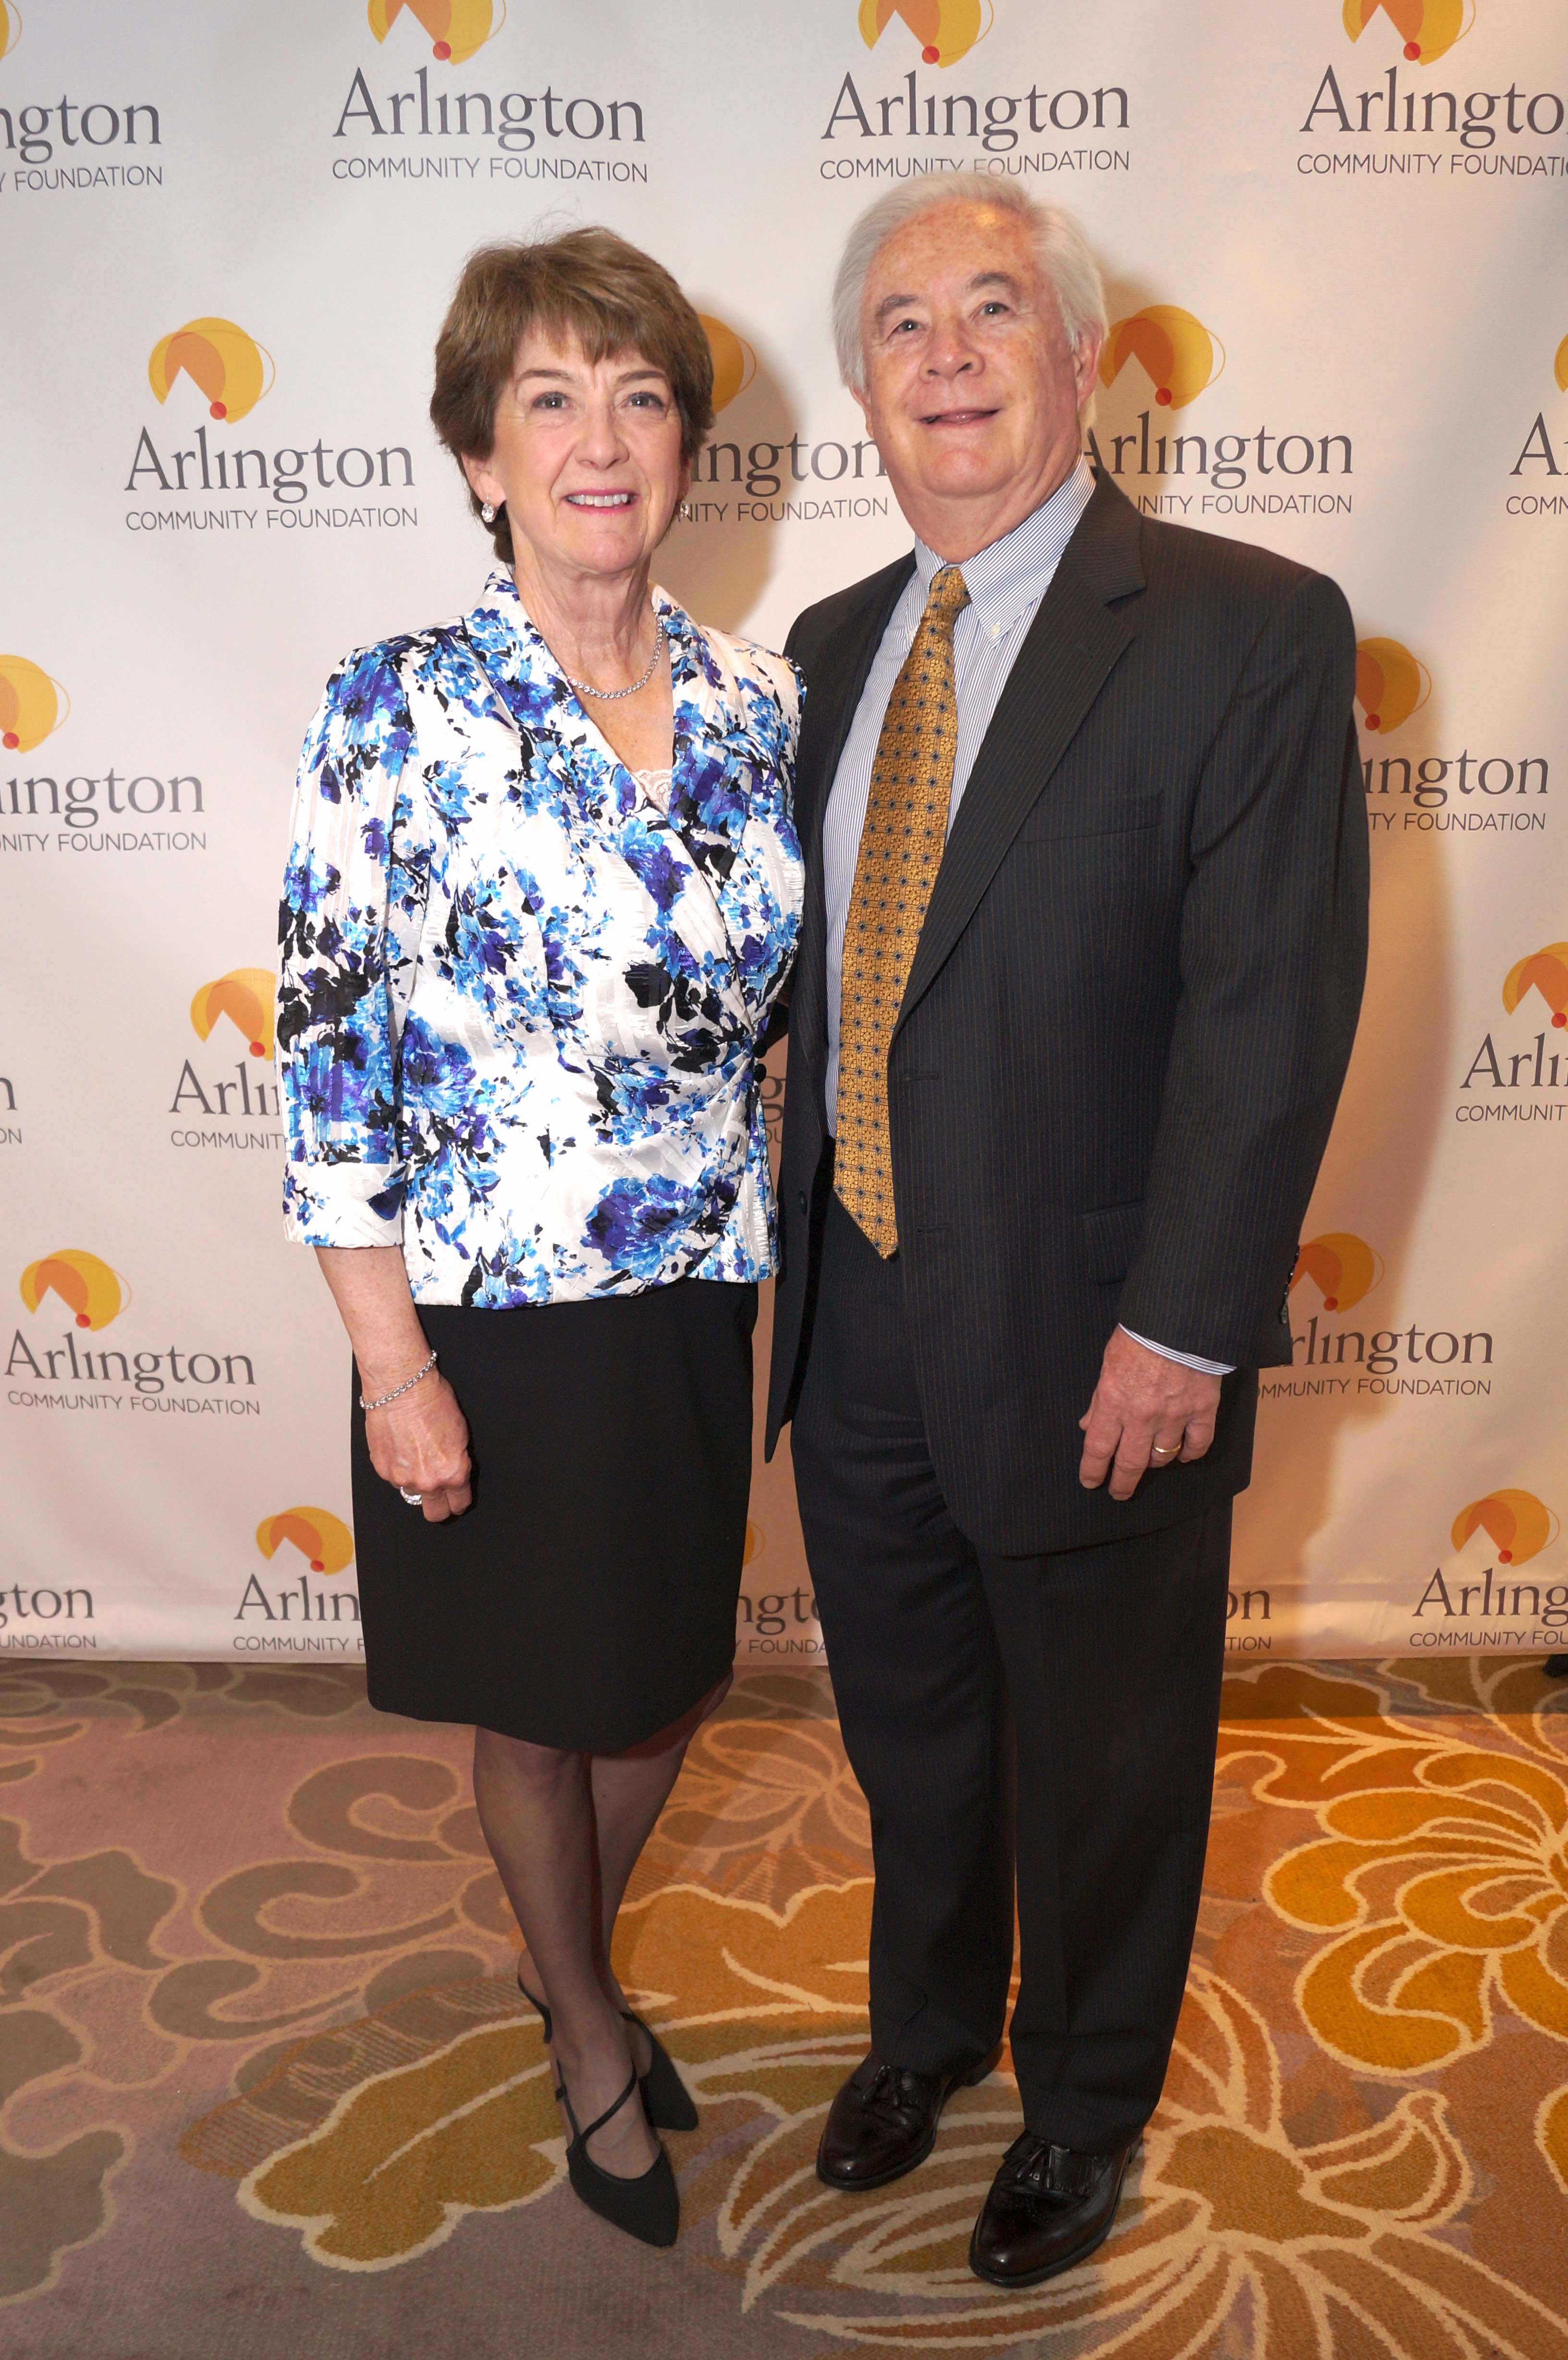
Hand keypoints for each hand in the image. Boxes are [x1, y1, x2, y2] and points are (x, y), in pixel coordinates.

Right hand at [364, 1372, 472, 1521]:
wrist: (401, 1388)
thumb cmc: (432, 1402)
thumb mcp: (460, 1434)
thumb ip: (456, 1461)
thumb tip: (453, 1472)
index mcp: (452, 1473)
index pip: (459, 1503)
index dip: (459, 1502)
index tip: (457, 1500)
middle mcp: (428, 1481)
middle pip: (435, 1513)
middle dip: (439, 1506)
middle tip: (439, 1494)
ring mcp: (402, 1478)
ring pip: (412, 1493)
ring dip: (415, 1482)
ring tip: (416, 1455)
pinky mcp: (382, 1470)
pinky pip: (394, 1478)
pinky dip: (398, 1468)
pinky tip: (401, 1448)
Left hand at [1078, 1330, 1220, 1501]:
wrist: (1181, 1319)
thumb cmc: (1140, 1334)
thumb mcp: (1108, 1363)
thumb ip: (1099, 1398)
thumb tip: (1089, 1425)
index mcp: (1114, 1402)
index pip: (1098, 1449)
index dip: (1093, 1470)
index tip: (1090, 1481)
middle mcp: (1142, 1416)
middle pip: (1130, 1464)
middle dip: (1122, 1483)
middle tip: (1119, 1492)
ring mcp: (1174, 1416)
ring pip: (1162, 1457)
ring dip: (1154, 1464)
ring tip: (1150, 1462)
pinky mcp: (1202, 1410)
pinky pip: (1197, 1444)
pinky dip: (1190, 1454)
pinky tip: (1184, 1455)